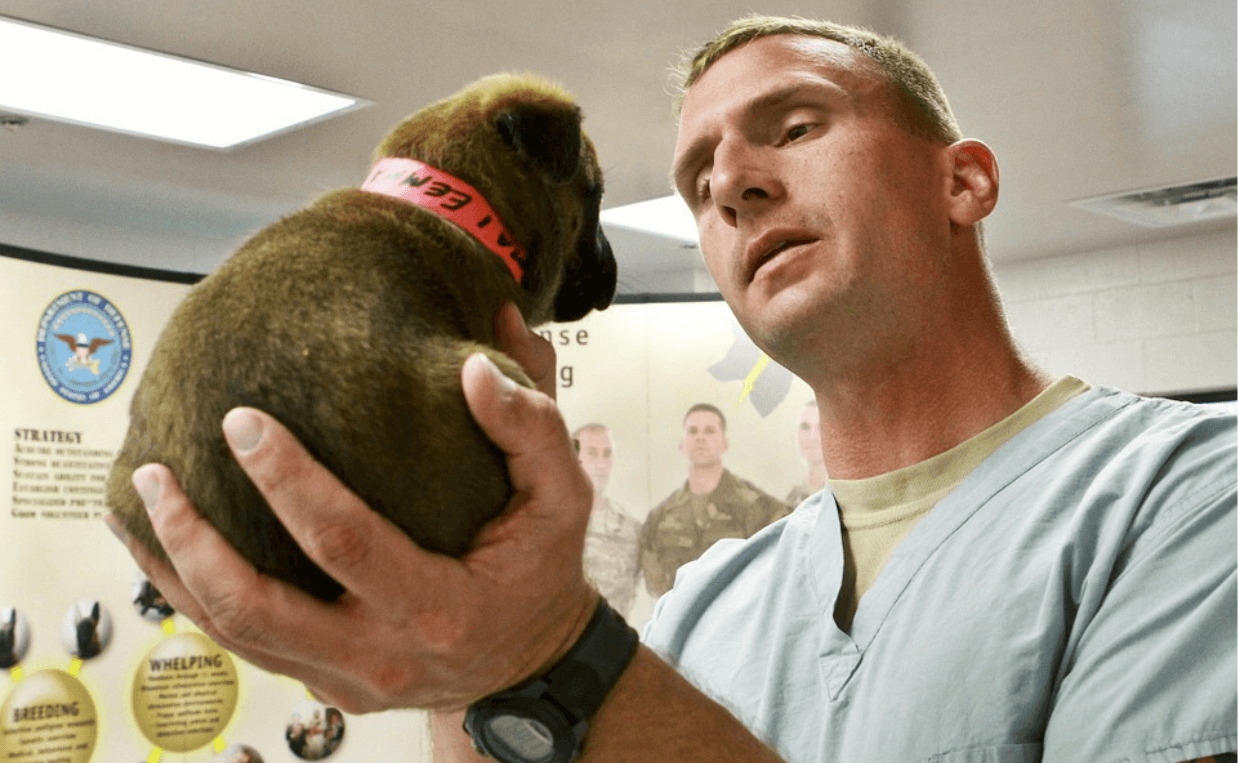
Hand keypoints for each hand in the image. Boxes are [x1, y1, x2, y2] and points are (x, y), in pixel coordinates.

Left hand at [106, 303, 596, 711]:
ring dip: (175, 570)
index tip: (245, 423)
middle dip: (196, 538)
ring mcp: (345, 678)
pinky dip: (193, 596)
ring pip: (234, 636)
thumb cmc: (540, 574)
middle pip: (260, 609)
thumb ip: (531, 426)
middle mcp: (382, 655)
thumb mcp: (562, 498)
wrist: (531, 664)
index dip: (289, 482)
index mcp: (441, 607)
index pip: (346, 544)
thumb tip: (477, 364)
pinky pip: (243, 645)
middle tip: (156, 471)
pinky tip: (163, 549)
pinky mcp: (323, 681)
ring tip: (137, 503)